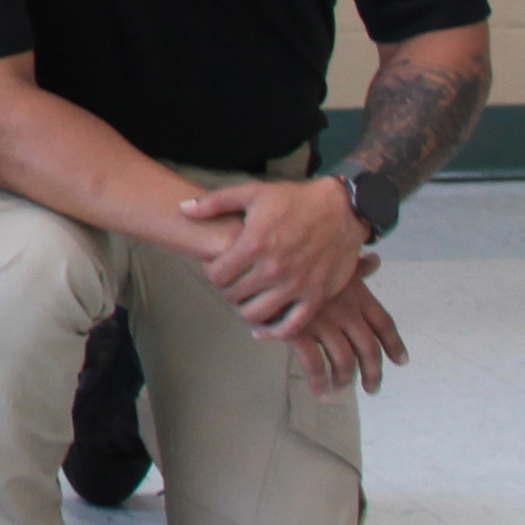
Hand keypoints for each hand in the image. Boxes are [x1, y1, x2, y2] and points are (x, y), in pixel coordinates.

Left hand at [185, 175, 365, 331]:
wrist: (341, 210)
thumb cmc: (294, 200)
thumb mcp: (252, 193)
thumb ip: (214, 202)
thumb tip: (183, 209)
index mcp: (254, 244)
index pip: (216, 275)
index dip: (211, 272)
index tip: (217, 266)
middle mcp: (273, 269)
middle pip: (233, 295)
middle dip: (227, 290)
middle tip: (231, 282)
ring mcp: (296, 286)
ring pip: (257, 314)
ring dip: (245, 309)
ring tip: (246, 298)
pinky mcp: (316, 296)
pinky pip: (292, 326)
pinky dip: (275, 331)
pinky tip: (264, 327)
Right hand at [282, 268, 406, 395]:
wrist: (263, 260)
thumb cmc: (296, 259)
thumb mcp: (330, 260)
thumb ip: (355, 268)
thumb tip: (375, 261)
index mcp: (357, 294)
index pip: (384, 324)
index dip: (394, 345)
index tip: (401, 362)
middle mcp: (346, 311)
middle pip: (369, 349)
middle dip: (373, 372)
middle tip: (373, 388)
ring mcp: (323, 322)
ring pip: (344, 360)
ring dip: (345, 379)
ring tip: (340, 387)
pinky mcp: (299, 332)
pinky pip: (314, 365)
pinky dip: (319, 382)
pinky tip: (321, 392)